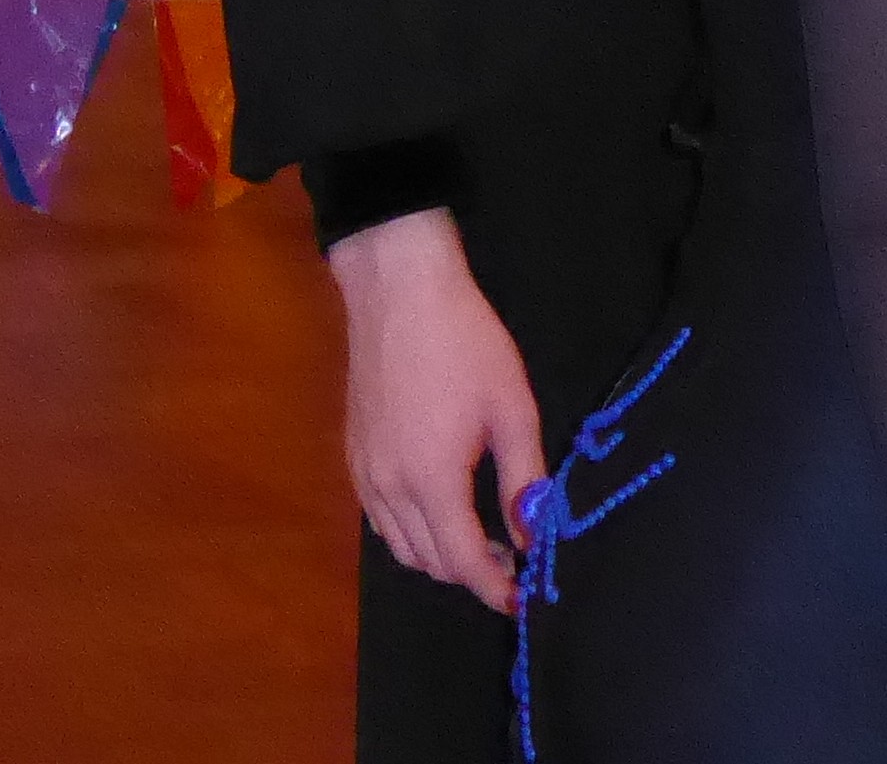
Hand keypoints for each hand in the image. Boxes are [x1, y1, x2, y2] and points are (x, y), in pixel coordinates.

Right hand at [328, 206, 545, 614]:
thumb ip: (524, 477)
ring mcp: (363, 473)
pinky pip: (380, 518)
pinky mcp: (353, 454)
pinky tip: (438, 503)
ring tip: (480, 535)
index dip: (496, 587)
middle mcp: (388, 489)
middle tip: (512, 556)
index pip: (464, 562)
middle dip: (471, 572)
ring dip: (438, 555)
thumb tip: (533, 533)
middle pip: (429, 562)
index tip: (523, 597)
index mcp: (431, 481)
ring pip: (399, 546)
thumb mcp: (511, 406)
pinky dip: (410, 530)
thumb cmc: (464, 341)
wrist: (399, 290)